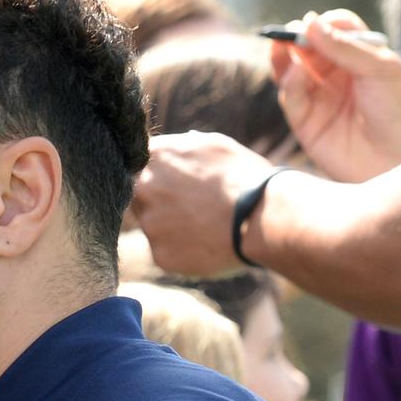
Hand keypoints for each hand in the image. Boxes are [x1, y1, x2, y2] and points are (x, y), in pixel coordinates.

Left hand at [131, 131, 273, 276]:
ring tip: (207, 225)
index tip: (177, 184)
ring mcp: (149, 224)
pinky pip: (167, 252)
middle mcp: (142, 189)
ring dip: (172, 227)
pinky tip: (207, 243)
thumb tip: (175, 146)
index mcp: (153, 156)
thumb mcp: (214, 145)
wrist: (263, 218)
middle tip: (194, 208)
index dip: (158, 177)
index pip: (137, 166)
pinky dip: (183, 251)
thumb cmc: (245, 177)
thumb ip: (183, 146)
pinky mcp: (160, 255)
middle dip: (161, 202)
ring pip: (155, 227)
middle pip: (140, 198)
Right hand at [271, 10, 400, 182]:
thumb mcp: (381, 69)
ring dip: (285, 58)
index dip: (324, 24)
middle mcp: (338, 77)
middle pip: (308, 49)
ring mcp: (321, 101)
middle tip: (290, 33)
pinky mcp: (307, 125)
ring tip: (282, 46)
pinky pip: (291, 98)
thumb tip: (309, 22)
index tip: (317, 22)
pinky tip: (297, 73)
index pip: (334, 31)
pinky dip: (290, 83)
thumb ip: (344, 46)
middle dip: (297, 38)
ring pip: (292, 73)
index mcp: (362, 58)